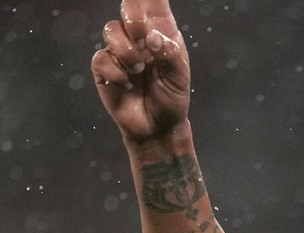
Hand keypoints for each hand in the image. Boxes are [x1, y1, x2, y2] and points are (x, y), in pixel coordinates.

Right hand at [91, 0, 189, 142]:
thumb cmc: (172, 98)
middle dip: (133, 19)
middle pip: (128, 8)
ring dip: (127, 52)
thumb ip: (170, 54)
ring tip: (139, 71)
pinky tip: (127, 84)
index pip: (154, 3)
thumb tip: (153, 37)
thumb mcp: (179, 78)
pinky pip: (101, 57)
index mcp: (162, 33)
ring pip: (111, 30)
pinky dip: (115, 72)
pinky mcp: (104, 67)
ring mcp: (120, 50)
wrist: (157, 126)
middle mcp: (139, 37)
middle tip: (143, 39)